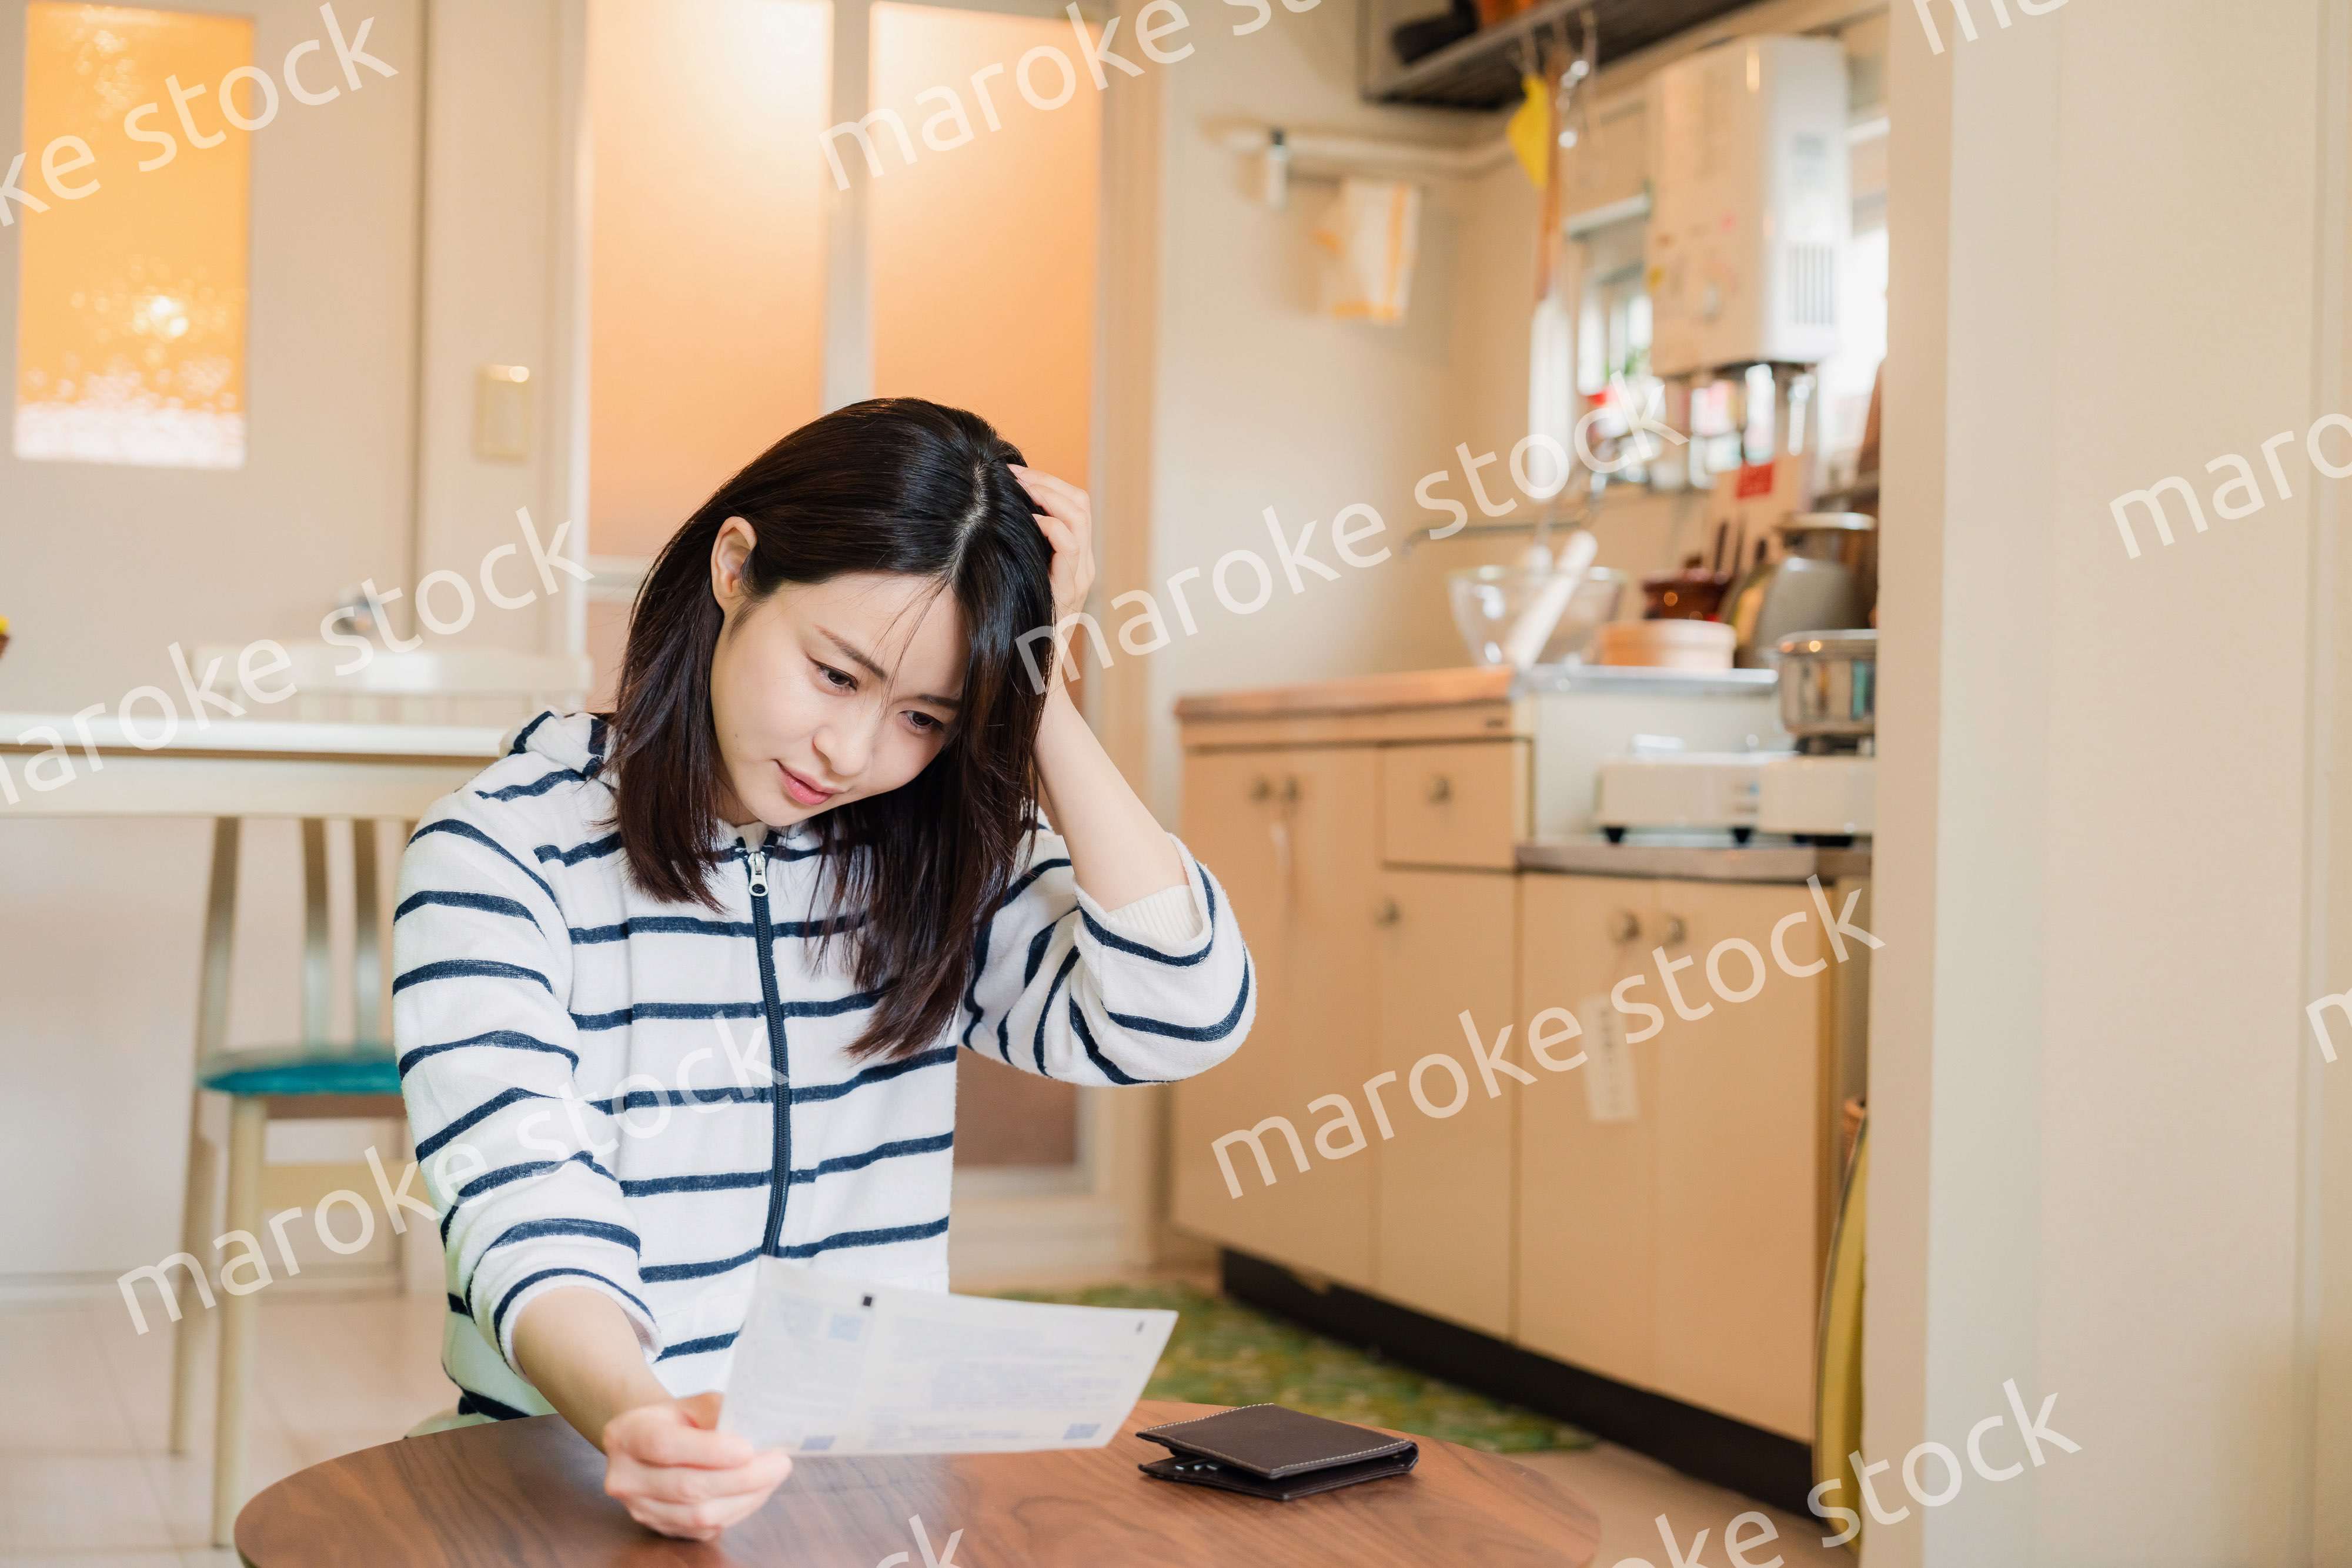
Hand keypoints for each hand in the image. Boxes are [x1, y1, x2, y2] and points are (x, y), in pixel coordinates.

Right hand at [600, 1392, 792, 1540]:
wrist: (652, 1444)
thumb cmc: (679, 1420)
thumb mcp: (692, 1403)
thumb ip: (718, 1412)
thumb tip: (756, 1429)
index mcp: (628, 1435)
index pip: (665, 1446)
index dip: (709, 1451)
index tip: (748, 1448)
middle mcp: (626, 1477)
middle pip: (687, 1487)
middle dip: (742, 1478)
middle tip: (779, 1464)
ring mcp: (640, 1509)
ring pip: (698, 1515)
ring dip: (745, 1498)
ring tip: (773, 1477)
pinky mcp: (661, 1529)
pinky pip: (704, 1529)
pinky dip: (737, 1511)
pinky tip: (755, 1492)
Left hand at [1008, 463, 1095, 627]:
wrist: (1035, 674)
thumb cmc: (1021, 627)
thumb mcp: (1024, 580)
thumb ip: (1023, 553)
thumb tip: (994, 518)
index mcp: (1077, 560)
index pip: (1076, 504)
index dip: (1049, 481)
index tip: (1015, 473)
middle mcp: (1084, 565)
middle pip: (1081, 502)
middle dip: (1047, 480)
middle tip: (1014, 473)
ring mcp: (1079, 578)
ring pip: (1079, 517)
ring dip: (1048, 494)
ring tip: (1020, 488)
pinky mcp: (1067, 592)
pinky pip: (1068, 547)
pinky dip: (1050, 525)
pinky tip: (1029, 520)